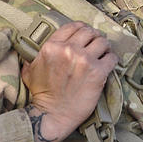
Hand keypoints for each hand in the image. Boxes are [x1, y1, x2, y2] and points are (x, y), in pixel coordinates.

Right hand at [21, 22, 117, 141]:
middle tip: (96, 42)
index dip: (82, 28)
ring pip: (102, 41)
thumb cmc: (41, 94)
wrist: (52, 115)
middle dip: (94, 36)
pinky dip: (112, 58)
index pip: (73, 26)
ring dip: (104, 46)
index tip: (86, 33)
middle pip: (89, 32)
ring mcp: (85, 60)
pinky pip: (112, 57)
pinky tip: (109, 62)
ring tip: (104, 51)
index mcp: (52, 46)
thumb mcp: (30, 70)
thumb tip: (33, 48)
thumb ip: (33, 55)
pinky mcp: (98, 73)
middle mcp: (69, 50)